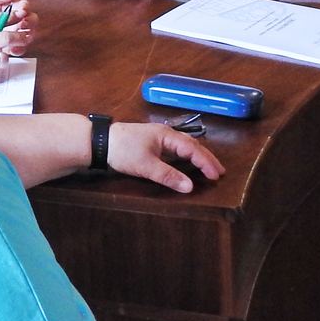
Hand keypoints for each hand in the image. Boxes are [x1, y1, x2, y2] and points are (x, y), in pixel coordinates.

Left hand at [106, 121, 224, 192]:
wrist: (100, 142)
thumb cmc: (123, 151)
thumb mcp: (146, 166)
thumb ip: (168, 176)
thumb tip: (191, 187)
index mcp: (166, 135)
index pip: (192, 149)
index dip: (206, 162)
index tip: (217, 176)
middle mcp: (165, 133)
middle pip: (191, 145)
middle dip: (206, 158)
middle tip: (219, 172)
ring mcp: (158, 136)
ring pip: (184, 146)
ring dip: (197, 156)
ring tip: (209, 168)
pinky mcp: (152, 142)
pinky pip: (176, 148)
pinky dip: (186, 156)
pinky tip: (188, 162)